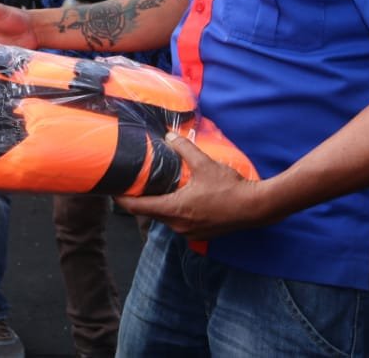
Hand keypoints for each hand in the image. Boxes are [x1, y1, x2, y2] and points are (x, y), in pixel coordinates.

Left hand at [116, 133, 268, 239]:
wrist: (256, 208)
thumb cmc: (230, 188)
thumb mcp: (205, 164)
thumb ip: (184, 149)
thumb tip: (169, 135)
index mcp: (174, 210)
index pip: (138, 208)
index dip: (122, 199)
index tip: (113, 190)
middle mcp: (178, 226)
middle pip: (150, 213)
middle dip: (140, 199)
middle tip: (135, 183)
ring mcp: (190, 232)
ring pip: (165, 218)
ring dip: (159, 205)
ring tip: (156, 187)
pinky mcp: (200, 233)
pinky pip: (179, 222)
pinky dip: (174, 211)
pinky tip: (179, 197)